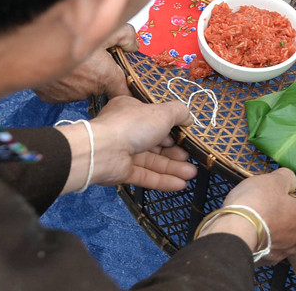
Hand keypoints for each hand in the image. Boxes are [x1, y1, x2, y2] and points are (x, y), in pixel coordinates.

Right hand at [34, 24, 132, 102]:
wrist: (30, 45)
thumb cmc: (70, 33)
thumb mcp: (105, 26)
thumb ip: (125, 36)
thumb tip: (132, 46)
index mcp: (105, 76)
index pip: (124, 92)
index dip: (126, 86)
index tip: (125, 80)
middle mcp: (89, 91)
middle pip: (100, 84)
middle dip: (98, 73)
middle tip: (89, 55)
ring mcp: (68, 96)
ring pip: (80, 87)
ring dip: (79, 77)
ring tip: (71, 58)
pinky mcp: (51, 98)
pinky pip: (62, 90)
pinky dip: (62, 81)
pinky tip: (57, 66)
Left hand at [78, 97, 196, 192]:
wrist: (103, 150)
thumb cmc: (132, 125)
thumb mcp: (162, 112)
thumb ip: (179, 112)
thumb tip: (189, 119)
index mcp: (132, 111)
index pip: (155, 120)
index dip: (172, 128)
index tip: (187, 136)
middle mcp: (127, 131)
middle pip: (156, 143)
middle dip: (175, 151)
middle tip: (192, 157)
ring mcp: (124, 153)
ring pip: (153, 161)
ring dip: (173, 167)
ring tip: (192, 173)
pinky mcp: (123, 172)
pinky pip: (146, 176)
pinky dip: (163, 180)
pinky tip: (180, 184)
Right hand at [221, 167, 295, 273]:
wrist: (234, 227)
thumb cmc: (259, 203)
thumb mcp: (275, 181)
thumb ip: (286, 180)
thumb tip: (289, 180)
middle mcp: (293, 245)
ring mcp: (275, 255)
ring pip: (287, 264)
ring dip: (290, 263)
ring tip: (289, 260)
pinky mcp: (257, 259)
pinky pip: (266, 260)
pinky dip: (266, 255)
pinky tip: (262, 247)